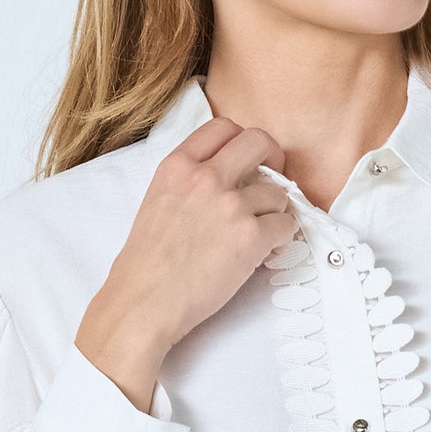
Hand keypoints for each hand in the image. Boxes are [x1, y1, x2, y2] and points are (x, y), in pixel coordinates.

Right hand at [75, 114, 297, 411]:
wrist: (144, 303)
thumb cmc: (146, 264)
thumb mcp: (157, 202)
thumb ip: (189, 181)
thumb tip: (228, 179)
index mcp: (177, 166)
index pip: (223, 127)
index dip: (242, 142)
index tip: (249, 160)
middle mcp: (205, 178)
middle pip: (259, 141)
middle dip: (273, 159)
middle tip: (272, 182)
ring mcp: (230, 206)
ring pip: (279, 192)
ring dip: (276, 211)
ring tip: (260, 232)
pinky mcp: (251, 237)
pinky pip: (286, 225)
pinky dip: (282, 237)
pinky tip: (265, 250)